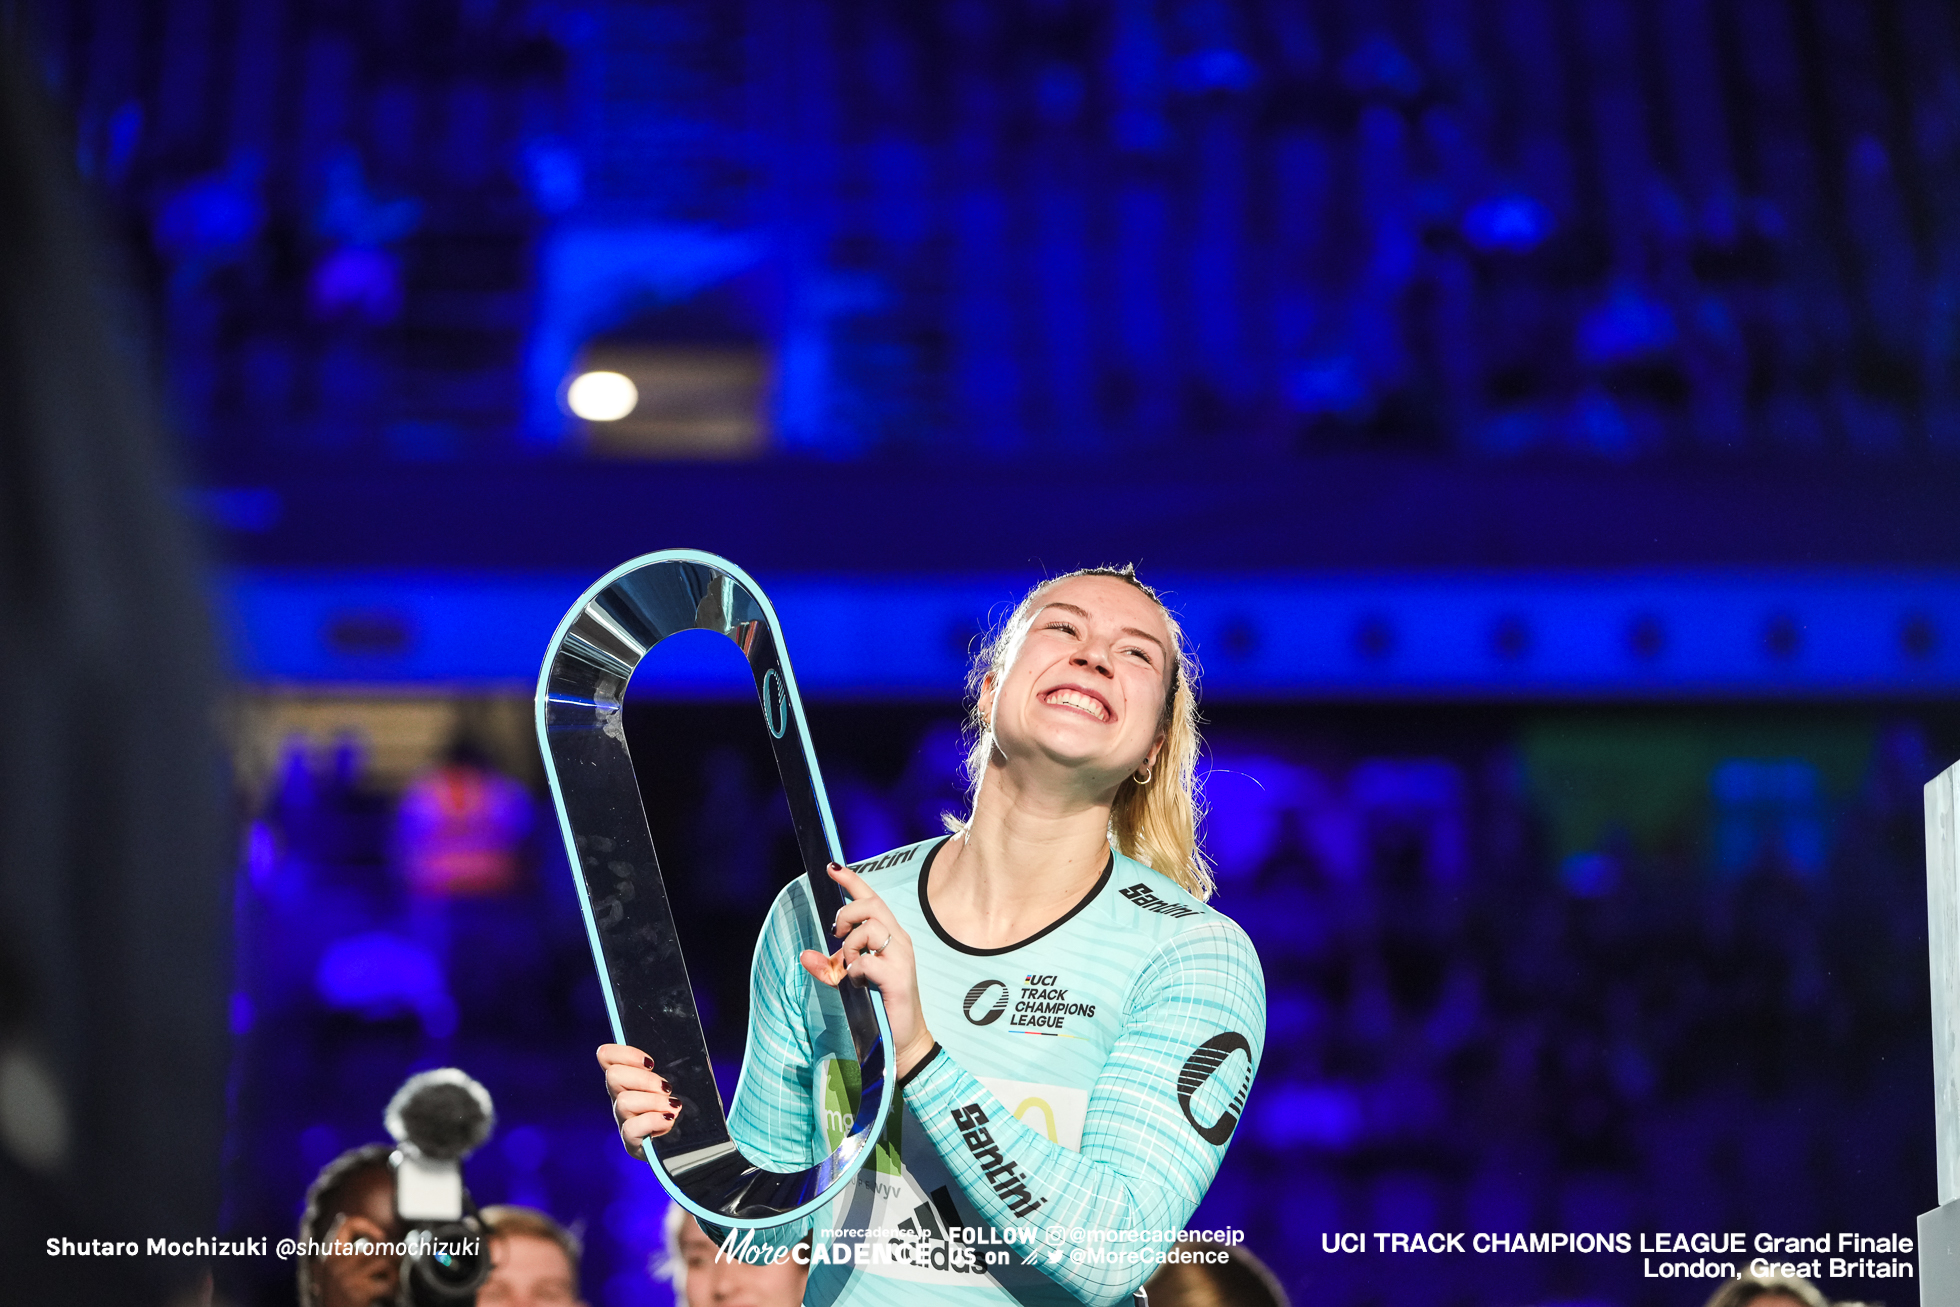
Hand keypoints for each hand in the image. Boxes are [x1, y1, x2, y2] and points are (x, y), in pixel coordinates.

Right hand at [315, 1212, 397, 1306]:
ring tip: (392, 1278)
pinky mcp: (358, 1292)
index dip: (367, 1225)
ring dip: (393, 1270)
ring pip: (383, 1261)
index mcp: (332, 1256)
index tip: (380, 1237)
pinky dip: (392, 1286)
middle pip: (375, 1247)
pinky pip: (386, 1282)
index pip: (347, 1225)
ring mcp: (347, 1278)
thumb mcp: (339, 1271)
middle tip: (397, 1261)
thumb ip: (353, 1255)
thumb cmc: (341, 1297)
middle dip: (392, 1254)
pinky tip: (389, 1291)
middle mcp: (337, 1265)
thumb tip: (382, 1239)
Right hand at [597, 1043, 679, 1156]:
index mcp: (627, 1078)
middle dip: (645, 1079)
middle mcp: (620, 1097)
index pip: (606, 1056)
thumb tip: (680, 1054)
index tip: (651, 1063)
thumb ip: (670, 1066)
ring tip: (673, 1107)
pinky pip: (631, 1128)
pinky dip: (653, 1121)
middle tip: (666, 1088)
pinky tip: (668, 1120)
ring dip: (653, 1101)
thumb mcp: (675, 1081)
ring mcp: (623, 1120)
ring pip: (623, 1101)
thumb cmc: (680, 1105)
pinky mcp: (630, 1141)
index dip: (625, 1054)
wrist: (686, 1141)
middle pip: (613, 1076)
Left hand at [799, 863, 937, 1078]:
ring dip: (849, 949)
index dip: (852, 881)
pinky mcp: (898, 977)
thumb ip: (830, 967)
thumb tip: (804, 955)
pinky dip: (853, 973)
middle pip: (870, 906)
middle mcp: (899, 940)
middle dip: (846, 915)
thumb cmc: (881, 1006)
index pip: (872, 899)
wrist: (905, 1039)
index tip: (832, 867)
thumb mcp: (851, 982)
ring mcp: (901, 957)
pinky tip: (858, 985)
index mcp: (891, 936)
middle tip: (837, 936)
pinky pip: (865, 962)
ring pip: (868, 930)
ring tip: (851, 969)